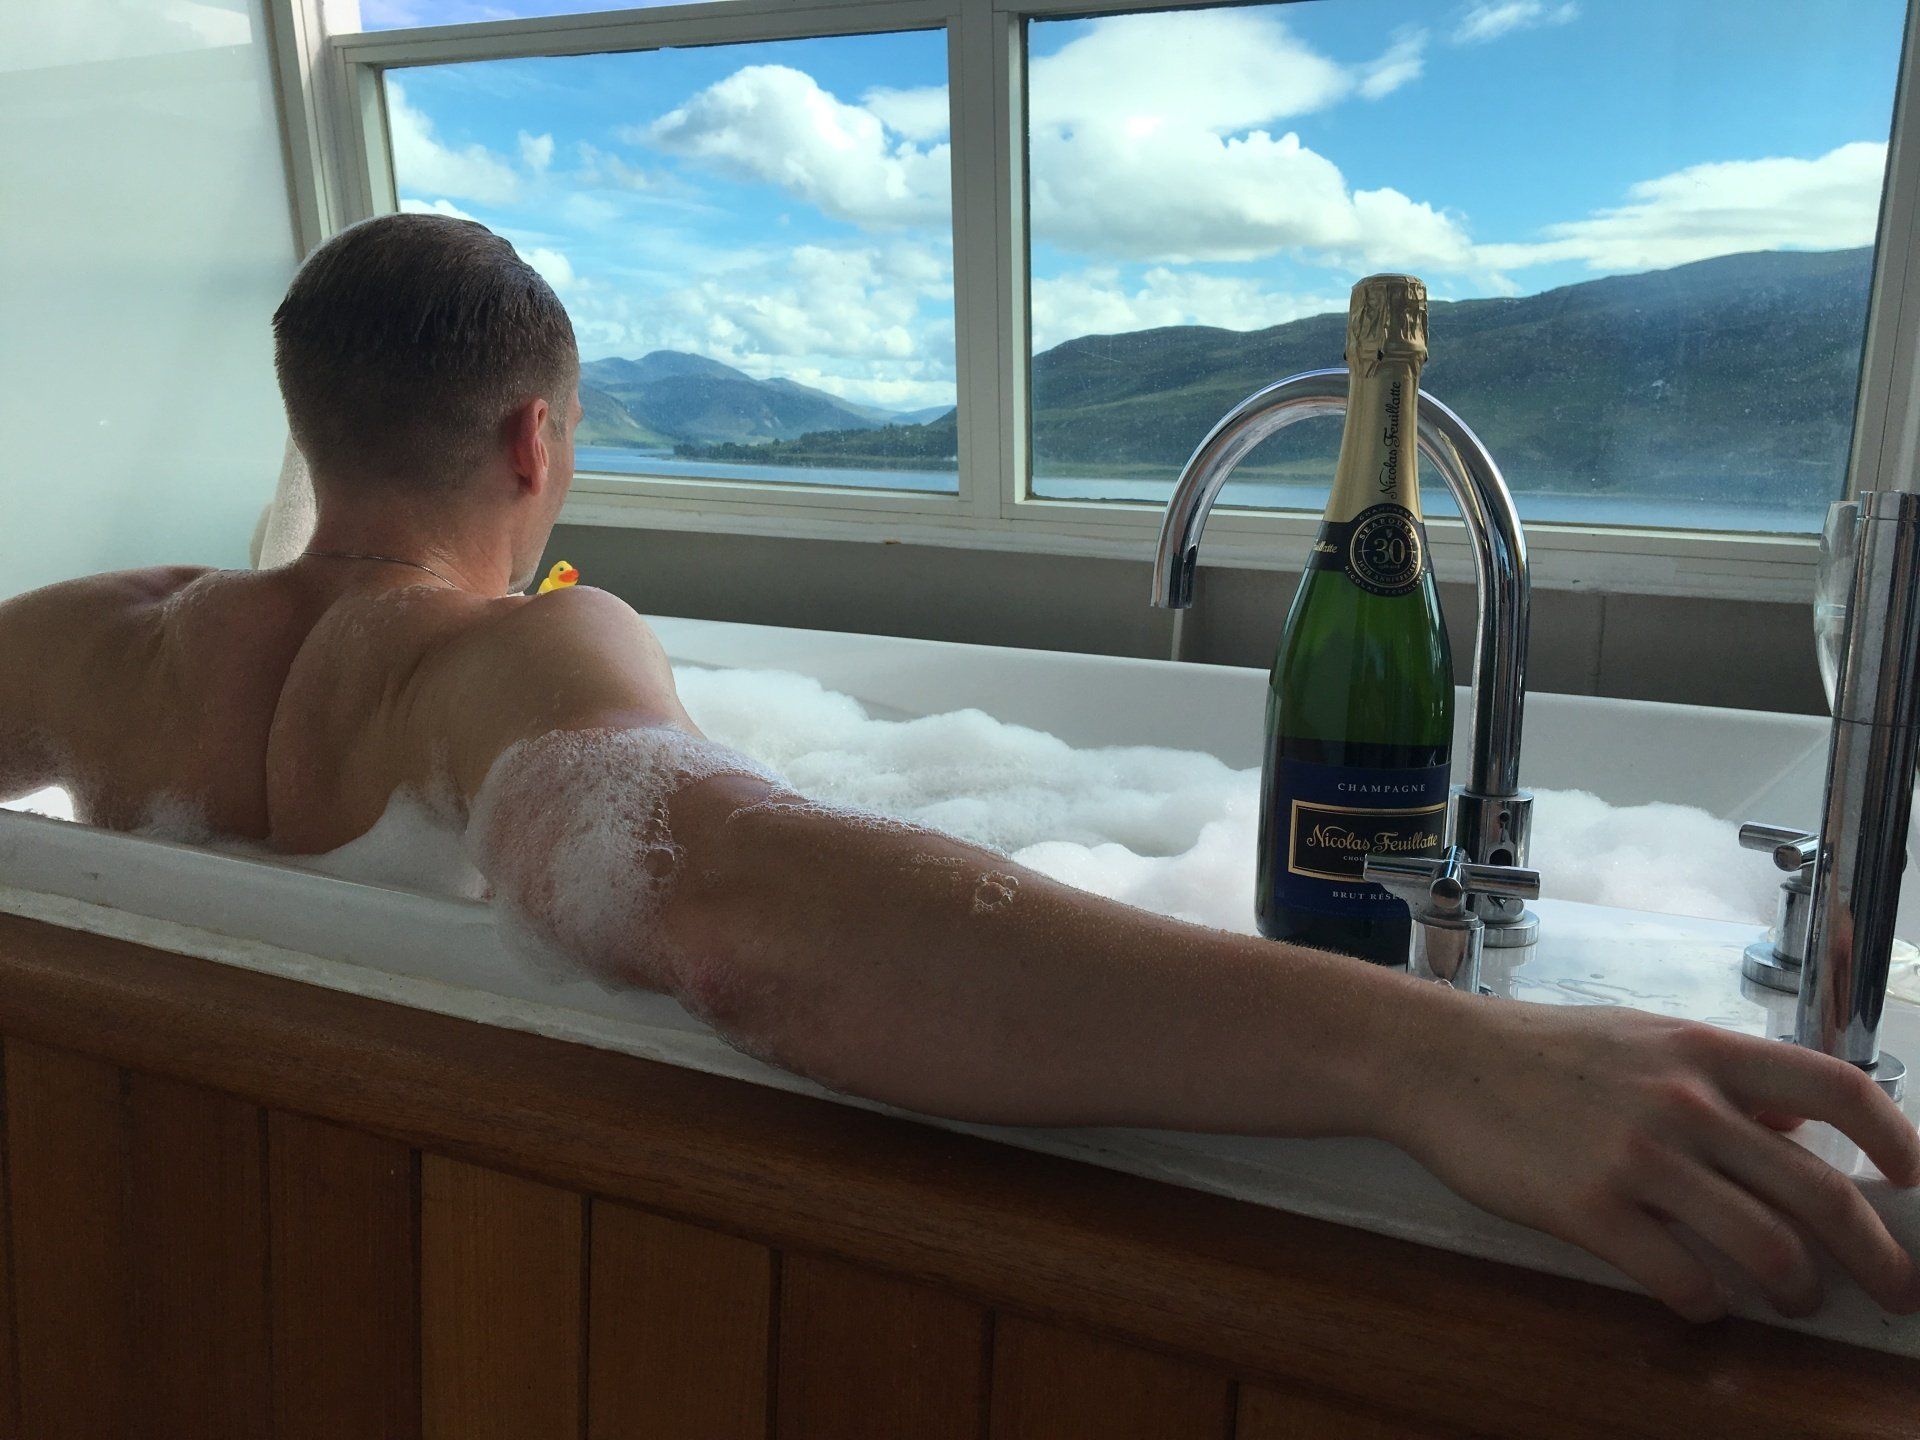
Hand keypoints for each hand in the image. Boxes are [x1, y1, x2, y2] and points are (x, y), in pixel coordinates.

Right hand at [1387, 999, 1919, 1321]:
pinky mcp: (1590, 1209)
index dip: (1896, 1142)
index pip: (1837, 1090)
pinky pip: (1682, 1281)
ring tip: (1795, 1300)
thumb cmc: (1536, 1051)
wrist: (1436, 1063)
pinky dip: (1708, 1306)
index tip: (1915, 1182)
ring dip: (1797, 1291)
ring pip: (1765, 1250)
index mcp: (1703, 1051)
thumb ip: (1720, 1075)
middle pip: (1820, 1193)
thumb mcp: (1642, 1035)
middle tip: (1894, 1290)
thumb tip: (1797, 1121)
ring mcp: (1639, 1158)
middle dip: (1877, 1258)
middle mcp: (1685, 1102)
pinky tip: (1701, 1303)